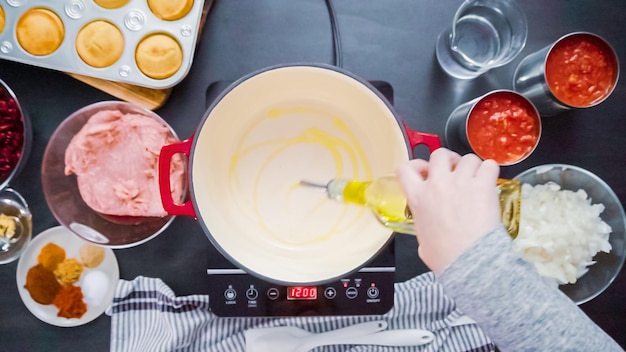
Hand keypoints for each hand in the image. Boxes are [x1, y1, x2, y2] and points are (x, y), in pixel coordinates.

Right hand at [396, 148, 500, 273]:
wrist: (469, 261)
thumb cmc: (446, 256)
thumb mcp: (422, 240)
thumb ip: (424, 225)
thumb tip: (428, 230)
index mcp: (418, 197)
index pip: (405, 169)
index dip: (416, 165)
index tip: (423, 169)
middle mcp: (437, 184)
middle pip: (439, 154)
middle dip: (448, 159)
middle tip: (455, 169)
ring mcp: (460, 182)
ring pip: (467, 158)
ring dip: (472, 166)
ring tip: (476, 178)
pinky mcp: (482, 186)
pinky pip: (489, 166)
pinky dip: (490, 171)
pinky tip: (490, 181)